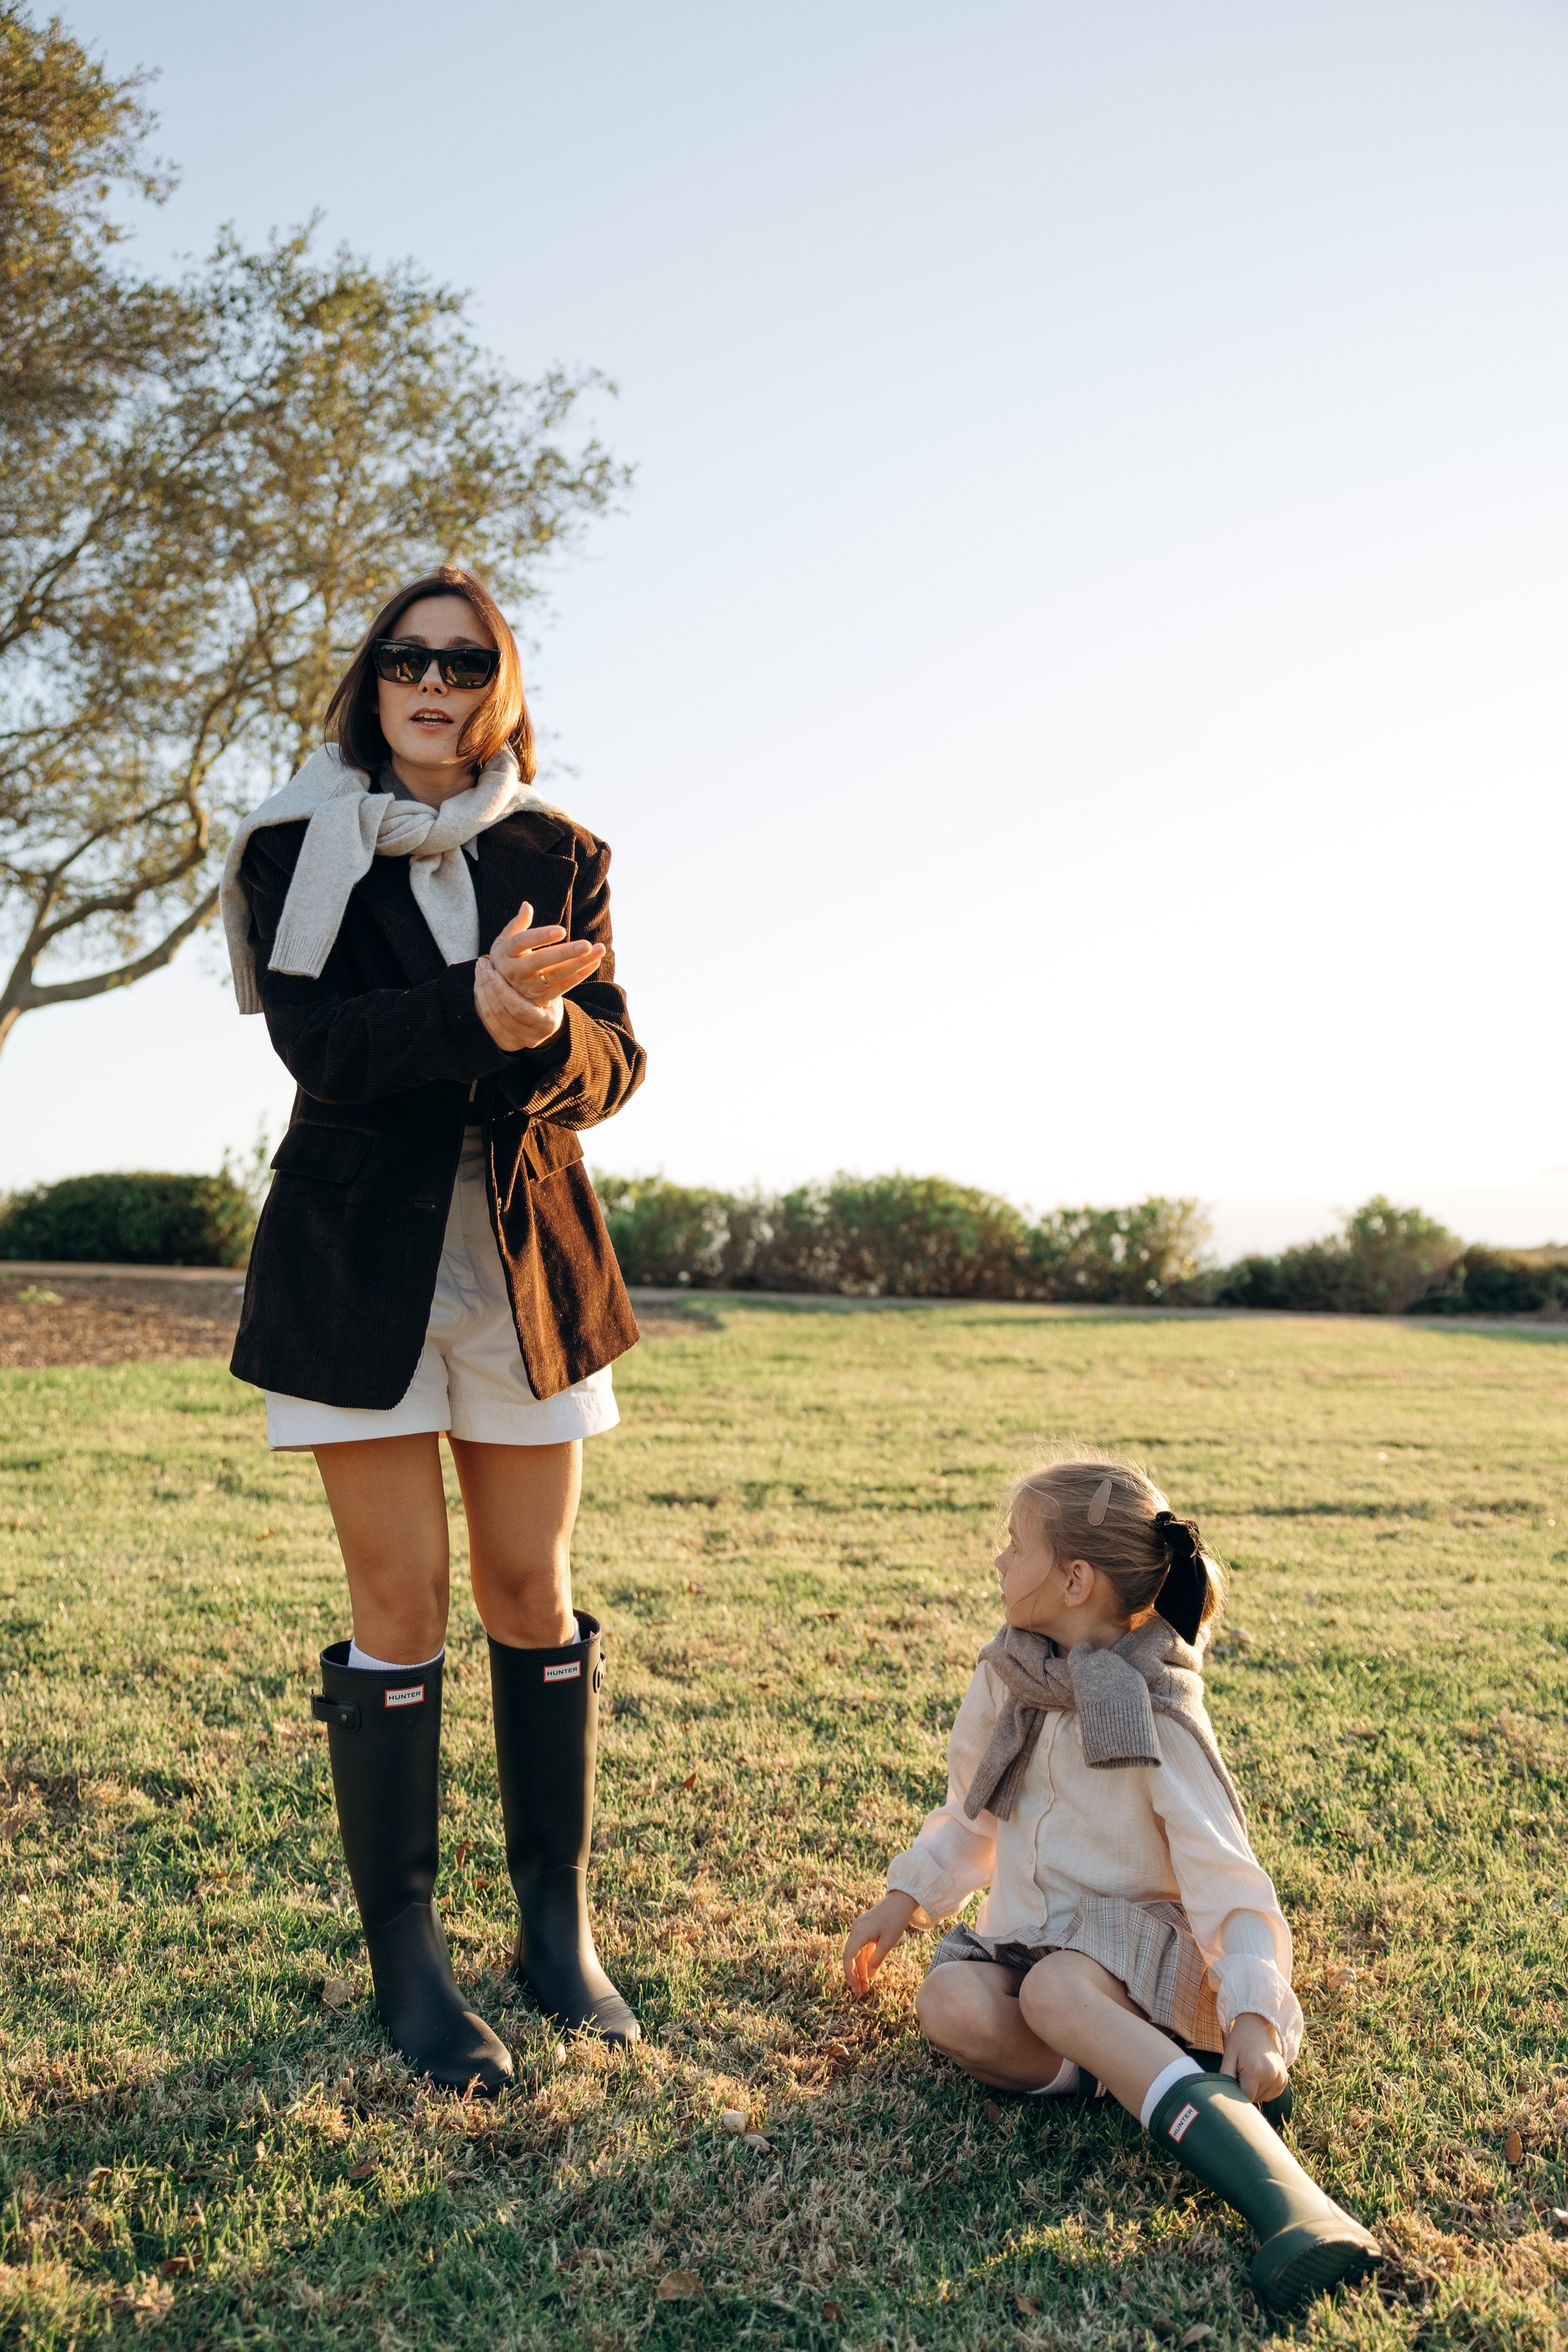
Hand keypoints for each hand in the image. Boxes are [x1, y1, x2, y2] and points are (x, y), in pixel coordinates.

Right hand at [473, 898, 604, 1051]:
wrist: (502, 991)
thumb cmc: (508, 957)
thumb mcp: (505, 941)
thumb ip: (517, 924)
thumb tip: (526, 906)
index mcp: (505, 954)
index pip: (522, 942)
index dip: (541, 937)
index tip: (562, 930)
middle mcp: (515, 972)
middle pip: (541, 961)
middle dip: (565, 953)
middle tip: (587, 944)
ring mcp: (529, 986)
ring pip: (556, 975)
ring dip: (580, 963)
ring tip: (599, 950)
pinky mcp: (541, 998)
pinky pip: (564, 986)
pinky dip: (581, 975)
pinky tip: (595, 962)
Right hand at [843, 1891, 918, 1995]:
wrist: (901, 1900)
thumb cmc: (896, 1919)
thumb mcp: (889, 1942)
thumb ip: (877, 1959)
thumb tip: (869, 1976)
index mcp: (860, 1932)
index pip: (848, 1956)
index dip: (850, 1973)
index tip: (855, 1986)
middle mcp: (856, 1930)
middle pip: (850, 1956)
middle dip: (854, 1975)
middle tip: (861, 1992)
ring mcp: (860, 1929)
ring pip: (856, 1953)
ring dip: (860, 1969)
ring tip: (865, 1986)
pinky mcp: (865, 1929)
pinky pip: (862, 1947)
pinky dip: (864, 1960)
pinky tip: (868, 1973)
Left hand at [1222, 2012, 1288, 2104]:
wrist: (1259, 2026)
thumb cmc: (1240, 2042)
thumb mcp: (1229, 2056)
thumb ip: (1226, 2078)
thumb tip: (1226, 2097)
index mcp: (1255, 2070)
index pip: (1245, 2097)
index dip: (1237, 2092)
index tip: (1233, 2080)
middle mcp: (1271, 2076)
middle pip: (1254, 2098)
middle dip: (1245, 2090)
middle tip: (1241, 2071)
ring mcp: (1280, 2078)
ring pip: (1263, 2098)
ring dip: (1255, 2090)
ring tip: (1251, 2071)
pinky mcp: (1284, 2080)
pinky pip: (1271, 2095)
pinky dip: (1264, 2089)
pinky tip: (1259, 2075)